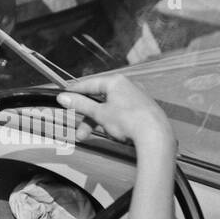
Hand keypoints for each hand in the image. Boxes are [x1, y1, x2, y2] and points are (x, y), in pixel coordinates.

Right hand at [57, 74, 175, 158]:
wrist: (155, 136)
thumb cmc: (130, 121)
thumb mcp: (99, 113)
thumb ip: (80, 104)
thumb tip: (64, 97)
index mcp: (116, 82)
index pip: (89, 84)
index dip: (75, 92)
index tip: (64, 97)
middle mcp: (128, 87)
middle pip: (99, 100)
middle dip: (88, 118)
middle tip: (80, 130)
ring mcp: (137, 99)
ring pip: (111, 110)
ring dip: (101, 124)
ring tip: (100, 136)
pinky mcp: (144, 111)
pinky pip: (123, 116)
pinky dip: (115, 124)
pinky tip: (116, 135)